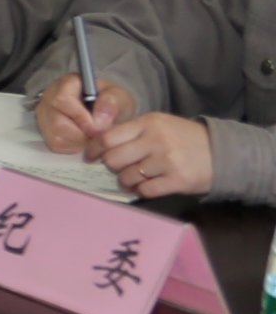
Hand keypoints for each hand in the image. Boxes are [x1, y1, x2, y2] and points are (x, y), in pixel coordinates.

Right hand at [35, 74, 143, 154]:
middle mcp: (49, 97)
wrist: (105, 112)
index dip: (79, 117)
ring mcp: (44, 115)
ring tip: (91, 135)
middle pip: (56, 122)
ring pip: (55, 136)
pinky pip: (55, 145)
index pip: (62, 100)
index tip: (96, 127)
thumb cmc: (109, 102)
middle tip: (97, 134)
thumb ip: (112, 102)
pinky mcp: (45, 131)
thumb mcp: (119, 96)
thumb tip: (98, 120)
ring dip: (78, 141)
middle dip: (81, 133)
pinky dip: (72, 146)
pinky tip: (82, 138)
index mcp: (66, 83)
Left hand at [93, 111, 214, 201]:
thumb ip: (133, 132)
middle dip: (111, 167)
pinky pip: (145, 191)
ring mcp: (167, 161)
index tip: (90, 156)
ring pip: (127, 177)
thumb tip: (99, 145)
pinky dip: (141, 191)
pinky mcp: (177, 180)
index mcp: (148, 123)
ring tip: (134, 178)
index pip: (108, 137)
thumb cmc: (184, 138)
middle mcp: (156, 140)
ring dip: (126, 181)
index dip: (94, 149)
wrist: (222, 152)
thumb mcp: (159, 125)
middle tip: (118, 168)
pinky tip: (146, 186)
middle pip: (113, 159)